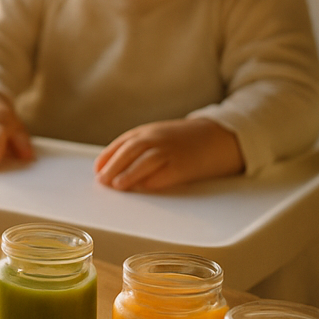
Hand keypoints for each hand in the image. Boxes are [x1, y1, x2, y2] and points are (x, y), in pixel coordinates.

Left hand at [93, 118, 244, 190]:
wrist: (221, 136)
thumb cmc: (188, 140)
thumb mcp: (161, 135)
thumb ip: (142, 146)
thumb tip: (118, 165)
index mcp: (149, 131)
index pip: (123, 142)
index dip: (108, 156)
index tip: (98, 168)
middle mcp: (158, 138)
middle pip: (130, 150)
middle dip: (113, 165)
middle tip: (102, 180)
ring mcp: (172, 150)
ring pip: (145, 160)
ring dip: (128, 174)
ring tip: (117, 185)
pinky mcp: (185, 165)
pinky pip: (165, 173)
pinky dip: (152, 180)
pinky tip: (142, 188)